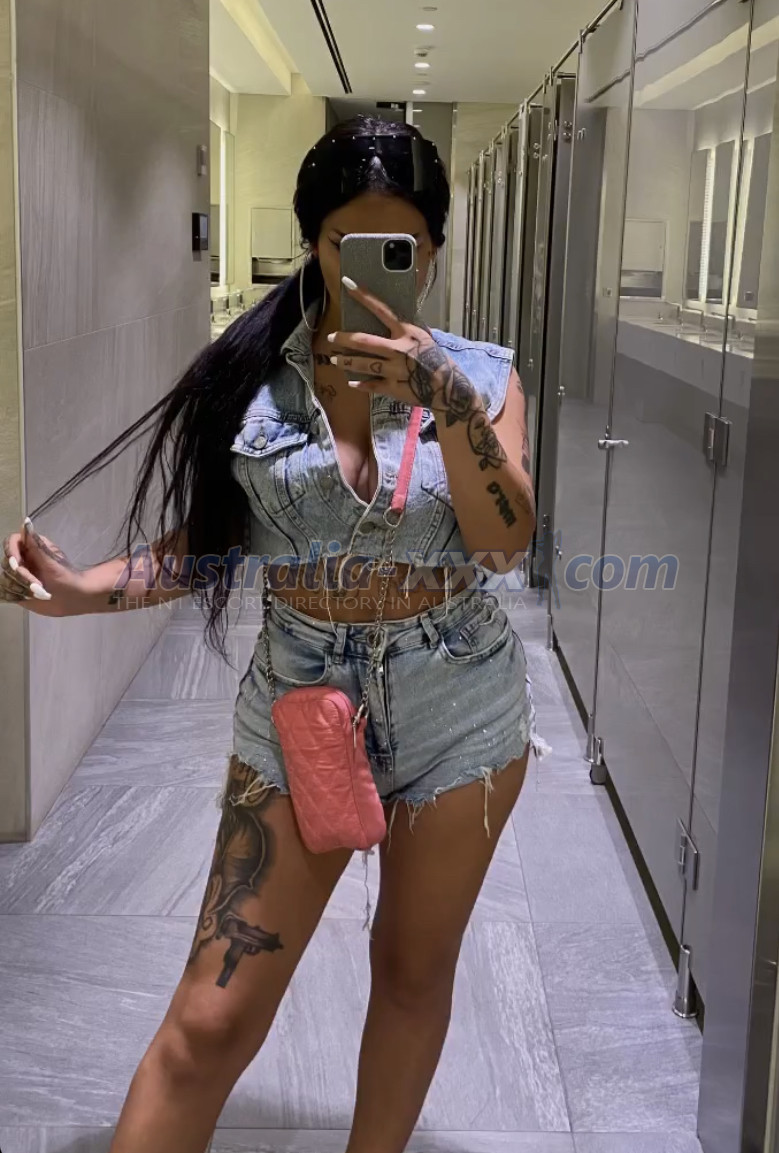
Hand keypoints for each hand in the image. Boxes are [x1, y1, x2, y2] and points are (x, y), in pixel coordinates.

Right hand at [1, 518, 89, 616]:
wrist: (74, 598)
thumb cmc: (67, 578)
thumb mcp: (52, 562)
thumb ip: (36, 544)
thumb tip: (26, 521)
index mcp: (31, 548)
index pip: (11, 542)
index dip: (11, 552)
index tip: (18, 566)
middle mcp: (23, 559)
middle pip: (7, 564)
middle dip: (20, 576)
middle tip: (38, 585)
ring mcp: (19, 575)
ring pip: (5, 579)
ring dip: (19, 587)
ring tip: (38, 593)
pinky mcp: (18, 589)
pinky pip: (5, 591)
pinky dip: (15, 595)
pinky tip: (29, 597)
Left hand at [328, 278, 477, 424]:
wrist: (449, 388)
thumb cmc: (438, 360)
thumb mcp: (425, 339)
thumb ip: (406, 332)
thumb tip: (391, 321)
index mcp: (407, 332)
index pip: (381, 309)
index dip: (363, 296)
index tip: (347, 284)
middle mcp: (398, 349)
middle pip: (364, 341)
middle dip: (344, 339)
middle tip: (331, 338)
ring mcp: (394, 369)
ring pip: (363, 364)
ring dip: (346, 362)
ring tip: (335, 361)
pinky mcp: (393, 387)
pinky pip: (371, 385)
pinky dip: (360, 384)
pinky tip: (352, 383)